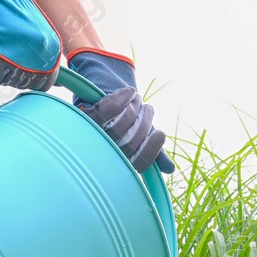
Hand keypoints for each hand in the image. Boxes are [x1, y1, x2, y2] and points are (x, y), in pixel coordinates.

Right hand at [0, 0, 61, 90]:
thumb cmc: (8, 5)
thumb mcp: (34, 32)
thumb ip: (40, 56)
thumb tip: (57, 85)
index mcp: (53, 47)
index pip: (47, 82)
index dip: (28, 80)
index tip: (15, 71)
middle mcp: (42, 51)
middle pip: (25, 83)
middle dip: (10, 76)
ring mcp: (22, 52)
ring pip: (7, 81)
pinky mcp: (0, 52)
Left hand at [66, 49, 173, 174]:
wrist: (107, 86)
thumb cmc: (127, 115)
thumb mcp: (142, 131)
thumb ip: (154, 150)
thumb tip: (169, 169)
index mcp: (119, 160)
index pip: (138, 163)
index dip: (151, 150)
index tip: (161, 133)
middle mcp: (104, 151)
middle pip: (131, 142)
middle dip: (144, 121)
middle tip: (147, 107)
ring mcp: (94, 133)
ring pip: (121, 124)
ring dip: (134, 106)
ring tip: (136, 98)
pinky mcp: (86, 115)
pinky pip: (109, 110)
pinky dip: (123, 98)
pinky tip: (130, 92)